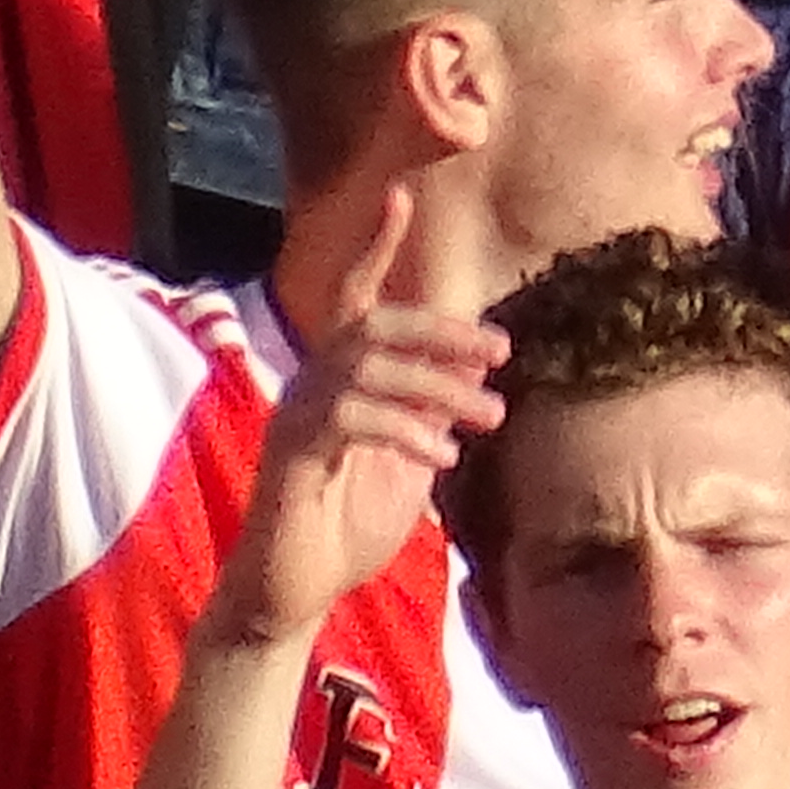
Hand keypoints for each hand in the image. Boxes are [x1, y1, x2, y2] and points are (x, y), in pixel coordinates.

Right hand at [213, 186, 505, 649]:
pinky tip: (442, 454)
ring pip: (363, 365)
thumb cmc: (350, 524)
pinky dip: (403, 428)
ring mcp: (295, 416)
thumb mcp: (412, 460)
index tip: (399, 194)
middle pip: (370, 325)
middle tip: (501, 347)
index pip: (356, 300)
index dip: (374, 246)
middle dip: (439, 329)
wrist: (297, 594)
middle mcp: (311, 385)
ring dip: (436, 385)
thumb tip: (482, 362)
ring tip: (490, 416)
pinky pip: (347, 417)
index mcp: (341, 381)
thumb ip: (437, 411)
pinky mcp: (289, 454)